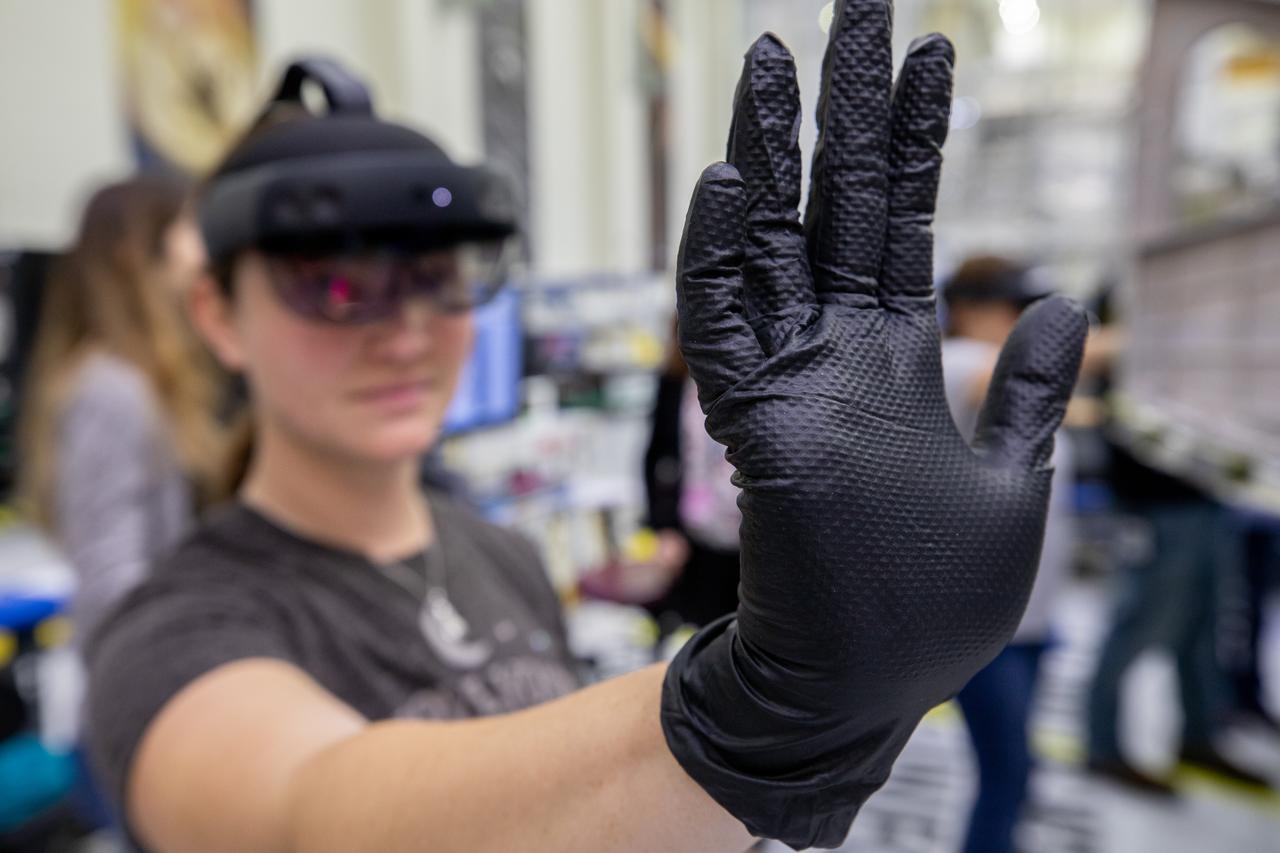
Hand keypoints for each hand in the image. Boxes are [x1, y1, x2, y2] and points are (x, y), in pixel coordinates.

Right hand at [660, 2, 1086, 848]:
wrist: (861, 680)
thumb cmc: (930, 596)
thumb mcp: (1012, 485)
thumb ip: (1030, 392)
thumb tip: (1069, 299)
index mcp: (899, 354)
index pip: (906, 220)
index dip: (922, 138)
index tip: (938, 53)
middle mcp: (838, 348)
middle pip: (837, 204)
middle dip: (846, 108)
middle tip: (850, 11)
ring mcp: (791, 378)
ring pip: (770, 242)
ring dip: (770, 153)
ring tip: (771, 61)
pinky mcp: (753, 420)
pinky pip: (723, 326)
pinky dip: (719, 257)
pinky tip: (731, 183)